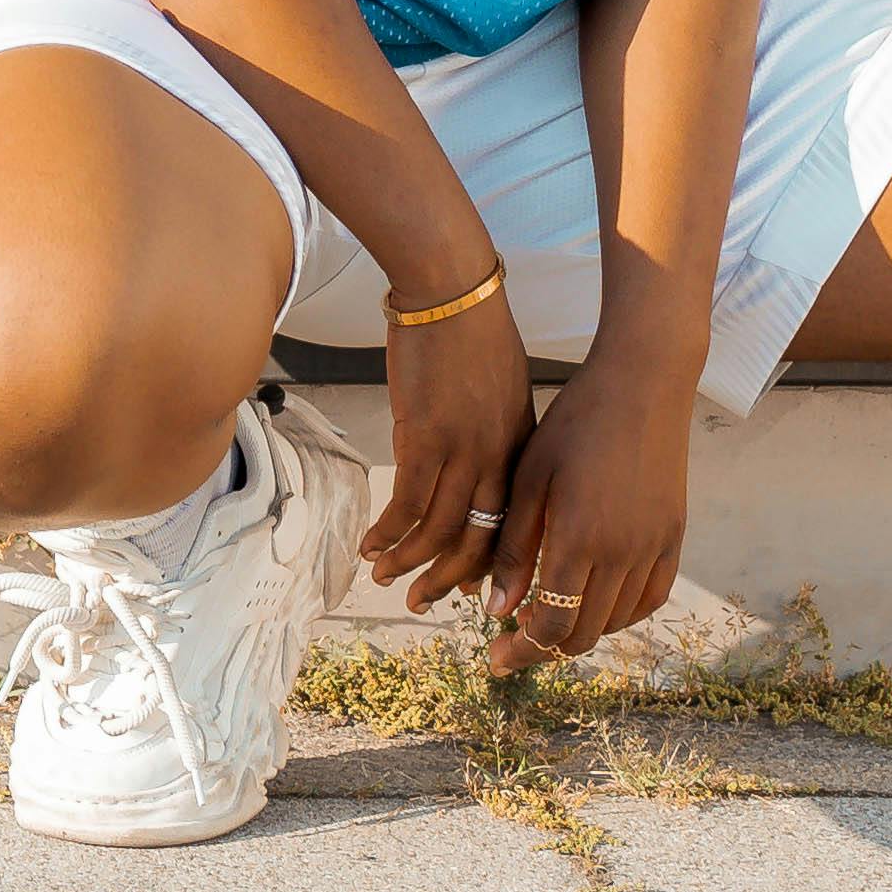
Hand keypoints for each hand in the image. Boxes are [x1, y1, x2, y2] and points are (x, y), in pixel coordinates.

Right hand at [361, 290, 533, 610]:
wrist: (452, 289)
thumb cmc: (474, 331)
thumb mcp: (503, 389)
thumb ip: (495, 435)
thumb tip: (473, 471)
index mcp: (521, 447)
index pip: (512, 523)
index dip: (488, 564)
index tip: (469, 591)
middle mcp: (498, 457)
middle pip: (478, 539)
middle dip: (447, 581)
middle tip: (421, 602)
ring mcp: (463, 450)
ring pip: (438, 530)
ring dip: (408, 561)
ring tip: (382, 576)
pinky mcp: (424, 438)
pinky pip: (406, 505)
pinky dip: (387, 532)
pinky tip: (370, 543)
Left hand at [483, 355, 695, 677]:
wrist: (643, 383)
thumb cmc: (576, 422)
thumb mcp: (530, 479)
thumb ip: (516, 549)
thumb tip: (498, 611)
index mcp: (580, 540)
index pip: (551, 627)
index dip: (521, 652)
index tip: (496, 658)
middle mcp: (623, 553)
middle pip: (584, 634)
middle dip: (545, 649)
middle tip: (515, 640)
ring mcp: (655, 546)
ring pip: (617, 621)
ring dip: (581, 630)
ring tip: (552, 616)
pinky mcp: (674, 534)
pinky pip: (652, 597)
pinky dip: (623, 614)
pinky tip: (599, 603)